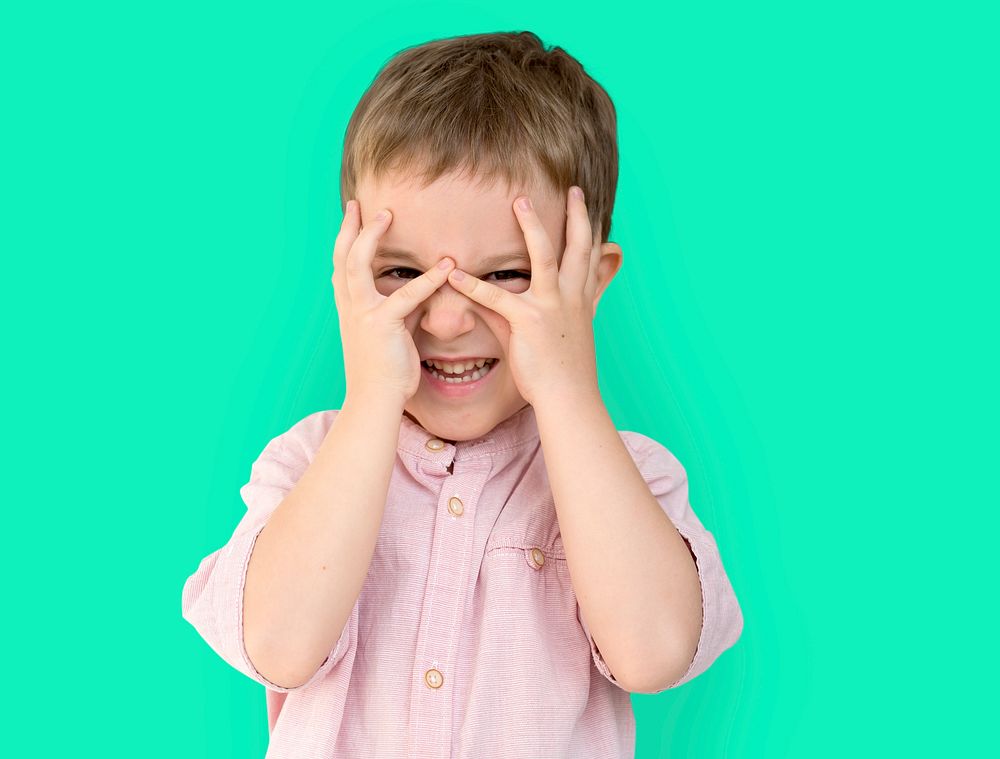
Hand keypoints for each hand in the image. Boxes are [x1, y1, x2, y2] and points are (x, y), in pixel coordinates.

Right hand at [332, 200, 454, 404]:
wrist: (374, 400)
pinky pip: (406, 295)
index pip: (342, 266)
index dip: (346, 239)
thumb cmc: (385, 371)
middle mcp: (349, 307)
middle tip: (359, 203)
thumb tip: (422, 292)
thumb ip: (403, 309)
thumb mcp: (392, 333)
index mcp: (349, 308)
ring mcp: (361, 314)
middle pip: (342, 257)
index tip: (353, 216)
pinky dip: (428, 279)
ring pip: (358, 265)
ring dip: (371, 237)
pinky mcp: (381, 324)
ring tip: (387, 215)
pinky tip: (446, 265)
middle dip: (349, 227)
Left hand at [445, 187, 601, 406]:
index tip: (590, 208)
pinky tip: (454, 273)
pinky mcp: (530, 322)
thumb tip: (519, 302)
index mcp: (581, 301)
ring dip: (532, 227)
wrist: (569, 398)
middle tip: (572, 188)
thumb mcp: (563, 337)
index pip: (591, 258)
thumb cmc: (565, 372)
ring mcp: (553, 307)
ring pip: (546, 256)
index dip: (592, 231)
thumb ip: (539, 312)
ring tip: (519, 202)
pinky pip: (497, 298)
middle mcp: (572, 298)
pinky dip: (473, 285)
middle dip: (577, 215)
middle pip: (579, 246)